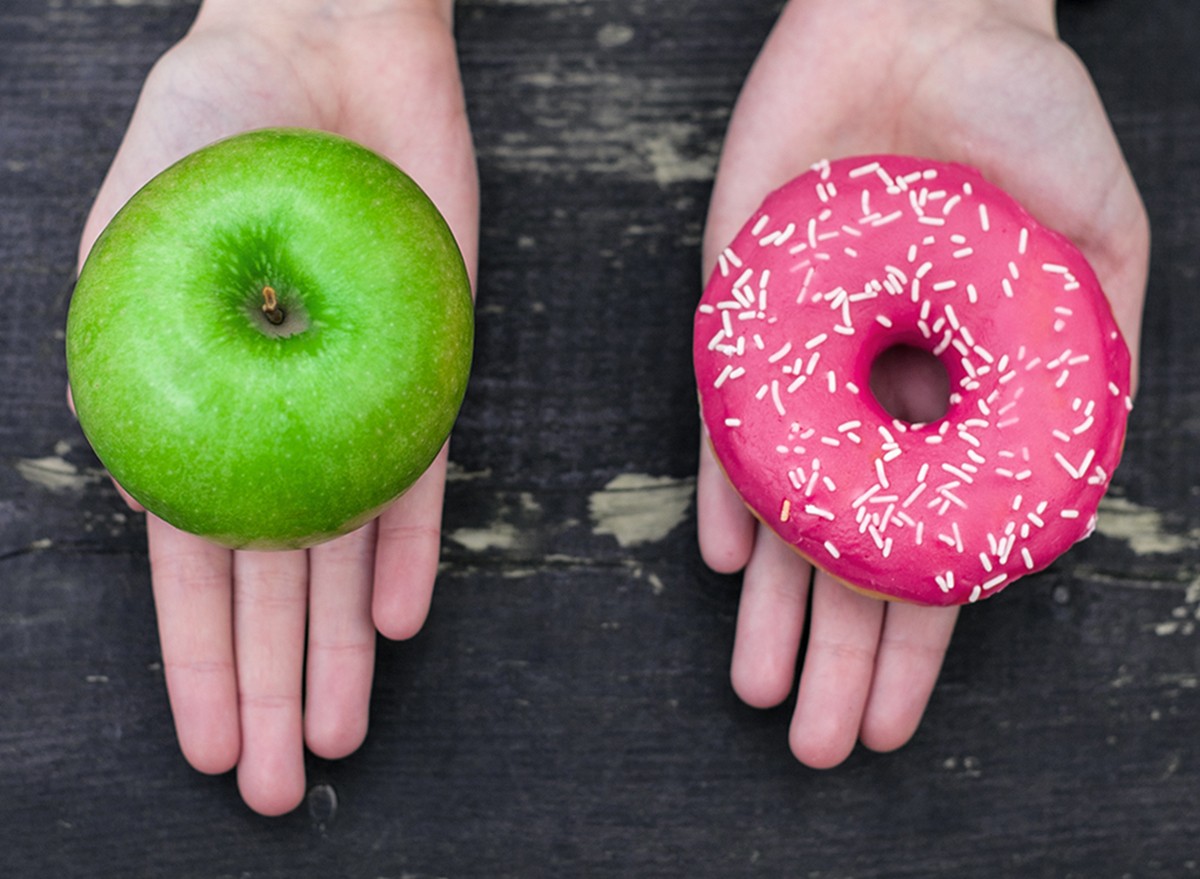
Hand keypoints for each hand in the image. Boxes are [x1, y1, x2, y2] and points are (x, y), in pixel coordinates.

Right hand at [75, 0, 476, 814]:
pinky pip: (421, 474)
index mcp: (191, 406)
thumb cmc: (213, 124)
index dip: (197, 659)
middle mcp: (276, 420)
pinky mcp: (427, 368)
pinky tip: (396, 622)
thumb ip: (138, 353)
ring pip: (346, 551)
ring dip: (337, 648)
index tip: (210, 742)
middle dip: (271, 686)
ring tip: (338, 737)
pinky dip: (411, 548)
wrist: (331, 48)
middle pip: (271, 582)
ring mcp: (355, 401)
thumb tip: (140, 484)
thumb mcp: (136, 237)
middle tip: (276, 788)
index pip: (190, 561)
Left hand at [698, 0, 1147, 766]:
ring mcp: (806, 365)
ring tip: (762, 691)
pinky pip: (727, 421)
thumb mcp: (1098, 236)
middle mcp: (879, 400)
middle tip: (817, 746)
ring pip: (785, 508)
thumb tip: (1071, 474)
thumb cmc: (1026, 114)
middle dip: (838, 653)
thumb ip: (1089, 354)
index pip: (935, 547)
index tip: (898, 719)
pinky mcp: (742, 316)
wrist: (921, 20)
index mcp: (963, 401)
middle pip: (852, 553)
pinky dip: (728, 491)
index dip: (918, 640)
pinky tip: (731, 564)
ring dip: (774, 605)